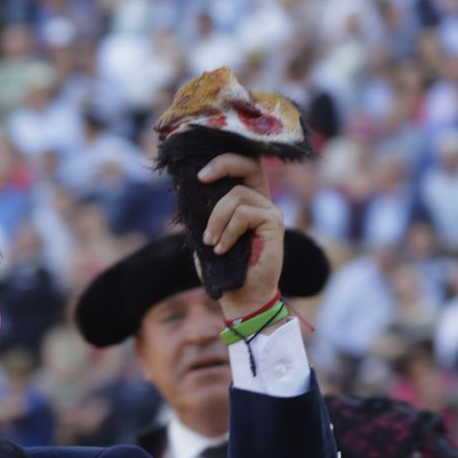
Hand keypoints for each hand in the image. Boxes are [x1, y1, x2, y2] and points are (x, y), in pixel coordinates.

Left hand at [197, 153, 284, 319]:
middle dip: (222, 165)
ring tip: (212, 243)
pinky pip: (244, 214)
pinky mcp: (274, 223)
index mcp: (247, 201)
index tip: (197, 175)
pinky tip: (222, 249)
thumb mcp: (206, 235)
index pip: (242, 167)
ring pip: (237, 195)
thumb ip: (202, 213)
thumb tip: (183, 188)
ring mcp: (270, 211)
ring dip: (216, 219)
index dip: (223, 162)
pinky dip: (228, 231)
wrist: (242, 296)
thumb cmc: (223, 267)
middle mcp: (262, 201)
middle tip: (201, 179)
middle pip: (248, 165)